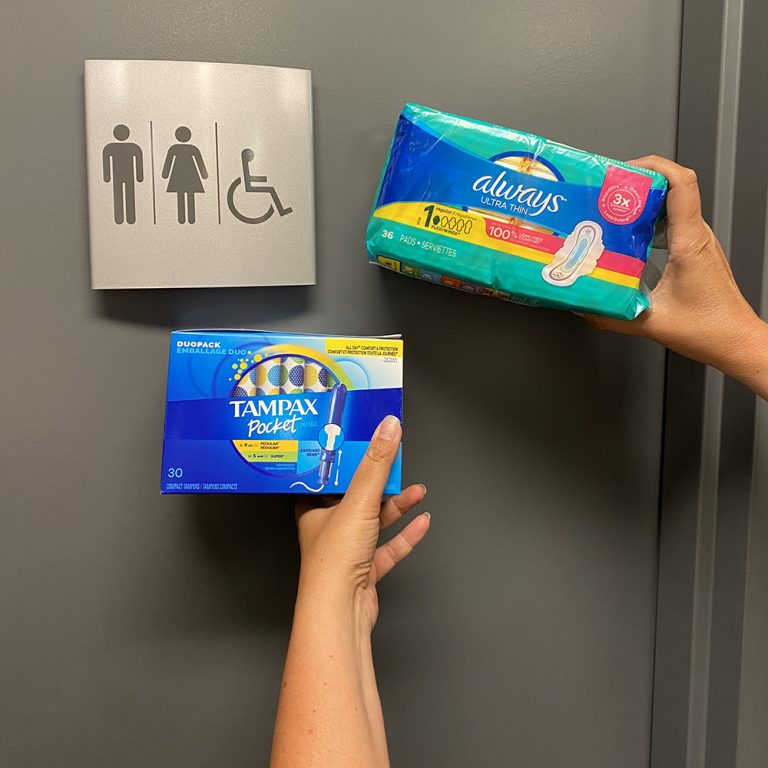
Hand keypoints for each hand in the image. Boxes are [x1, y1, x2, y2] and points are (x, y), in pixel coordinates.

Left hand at [295, 415, 429, 631]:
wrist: (340, 611)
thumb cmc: (333, 562)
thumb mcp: (359, 502)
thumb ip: (377, 464)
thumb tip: (388, 428)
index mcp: (314, 509)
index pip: (334, 476)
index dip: (351, 459)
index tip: (368, 442)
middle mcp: (328, 528)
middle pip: (358, 498)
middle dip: (381, 482)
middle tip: (398, 463)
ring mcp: (348, 551)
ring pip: (375, 522)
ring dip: (397, 506)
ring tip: (417, 492)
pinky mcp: (365, 571)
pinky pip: (389, 547)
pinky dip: (406, 535)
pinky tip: (422, 523)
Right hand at [581, 155, 764, 375]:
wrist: (735, 341)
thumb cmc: (710, 329)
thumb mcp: (650, 322)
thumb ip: (610, 314)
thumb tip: (584, 305)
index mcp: (690, 242)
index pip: (681, 183)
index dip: (652, 166)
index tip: (623, 171)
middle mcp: (698, 236)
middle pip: (672, 187)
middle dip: (637, 183)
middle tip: (608, 193)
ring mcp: (699, 242)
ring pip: (672, 205)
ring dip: (643, 204)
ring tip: (614, 214)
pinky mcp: (696, 252)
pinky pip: (673, 224)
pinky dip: (649, 224)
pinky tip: (630, 240)